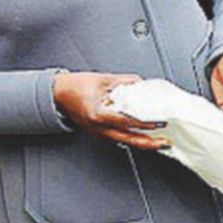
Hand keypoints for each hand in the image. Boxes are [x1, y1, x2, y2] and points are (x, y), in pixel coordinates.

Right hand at [52, 72, 168, 150]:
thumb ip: (124, 82)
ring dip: (142, 143)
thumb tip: (141, 83)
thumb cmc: (75, 86)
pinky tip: (143, 137)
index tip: (158, 123)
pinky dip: (132, 138)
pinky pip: (119, 137)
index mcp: (98, 114)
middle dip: (148, 142)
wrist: (57, 94)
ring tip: (158, 142)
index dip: (144, 124)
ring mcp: (98, 132)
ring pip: (124, 141)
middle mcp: (98, 127)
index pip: (126, 122)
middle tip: (164, 141)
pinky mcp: (99, 132)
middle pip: (127, 139)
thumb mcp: (102, 79)